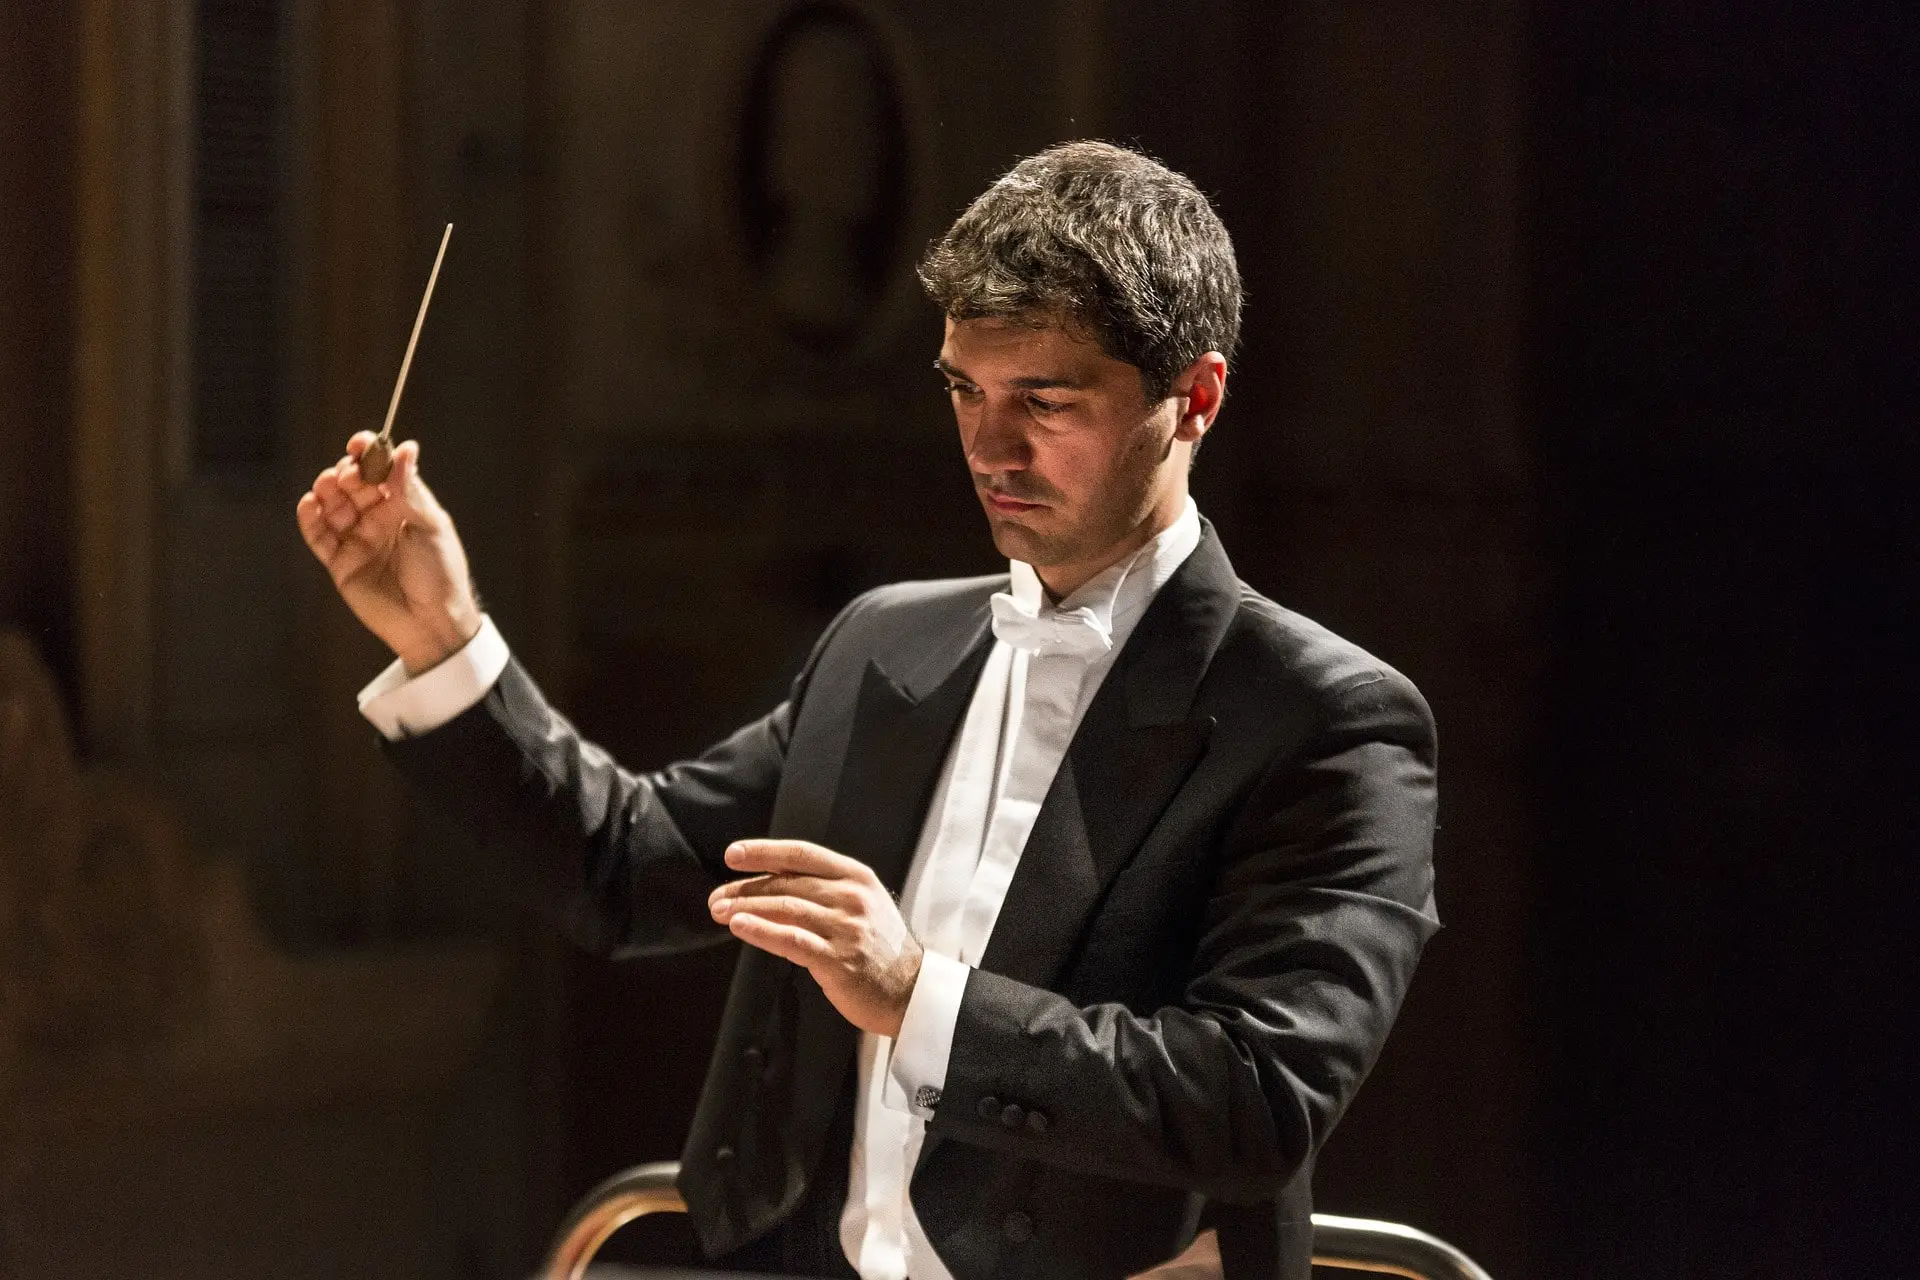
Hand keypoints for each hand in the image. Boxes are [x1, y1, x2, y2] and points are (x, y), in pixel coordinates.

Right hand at [295, 432, 481, 674]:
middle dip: (347, 472)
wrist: (432, 623)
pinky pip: (318, 535)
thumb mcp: (432, 527)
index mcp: (404, 504)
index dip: (368, 453)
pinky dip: (310, 517)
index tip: (360, 443)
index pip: (379, 469)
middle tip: (350, 474)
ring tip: (329, 485)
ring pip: (332, 505)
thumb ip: (411, 490)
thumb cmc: (441, 573)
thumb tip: (406, 448)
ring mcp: (357, 539)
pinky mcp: (339, 562)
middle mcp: (377, 517)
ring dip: (326, 489)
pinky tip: (310, 503)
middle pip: (351, 483)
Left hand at [709, 840, 923, 1038]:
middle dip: (745, 888)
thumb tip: (770, 885)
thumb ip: (825, 890)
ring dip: (745, 908)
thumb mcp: (862, 905)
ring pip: (785, 908)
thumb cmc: (879, 948)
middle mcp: (852, 897)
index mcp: (856, 877)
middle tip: (717, 897)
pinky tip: (740, 927)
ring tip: (719, 911)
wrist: (912, 990)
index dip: (765, 851)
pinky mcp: (838, 960)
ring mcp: (846, 928)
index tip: (733, 854)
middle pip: (787, 883)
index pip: (802, 854)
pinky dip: (761, 931)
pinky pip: (792, 940)